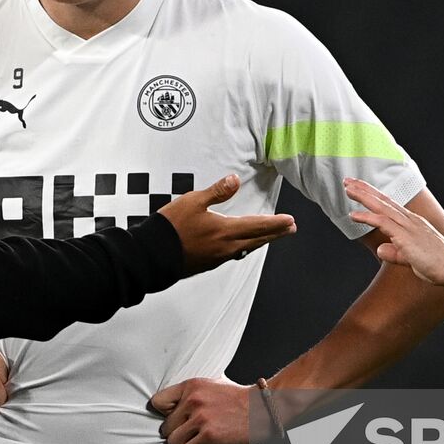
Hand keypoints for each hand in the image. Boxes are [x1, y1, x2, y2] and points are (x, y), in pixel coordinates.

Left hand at [149, 377, 251, 443]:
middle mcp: (192, 400)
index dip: (164, 415)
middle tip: (193, 437)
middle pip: (165, 427)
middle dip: (179, 435)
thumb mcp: (212, 384)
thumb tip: (173, 406)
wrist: (262, 407)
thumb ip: (192, 393)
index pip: (157, 402)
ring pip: (174, 442)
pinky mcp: (209, 435)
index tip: (176, 422)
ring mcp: (200, 418)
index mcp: (191, 386)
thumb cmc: (239, 398)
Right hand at [158, 175, 296, 275]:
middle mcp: (225, 247)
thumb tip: (234, 180)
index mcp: (224, 231)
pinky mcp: (207, 263)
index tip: (290, 221)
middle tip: (289, 229)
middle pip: (256, 239)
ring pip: (246, 248)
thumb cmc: (170, 228)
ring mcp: (216, 257)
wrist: (152, 255)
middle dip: (275, 233)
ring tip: (269, 236)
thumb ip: (216, 191)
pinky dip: (244, 247)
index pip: (258, 225)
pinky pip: (233, 254)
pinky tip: (241, 246)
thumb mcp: (193, 201)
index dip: (276, 223)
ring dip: (261, 241)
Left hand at [344, 178, 443, 285]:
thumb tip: (381, 249)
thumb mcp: (410, 258)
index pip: (390, 204)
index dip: (374, 195)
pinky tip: (354, 215)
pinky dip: (367, 217)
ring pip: (382, 206)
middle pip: (383, 200)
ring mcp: (408, 227)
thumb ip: (395, 253)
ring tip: (347, 189)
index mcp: (412, 222)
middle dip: (365, 189)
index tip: (359, 188)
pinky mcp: (406, 237)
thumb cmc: (437, 264)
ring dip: (363, 197)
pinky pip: (383, 223)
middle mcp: (410, 220)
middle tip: (348, 180)